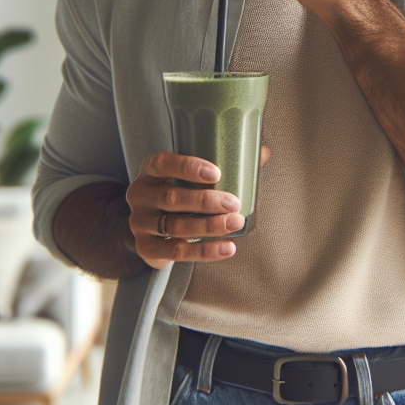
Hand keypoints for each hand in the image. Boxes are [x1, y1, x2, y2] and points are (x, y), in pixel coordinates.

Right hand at [125, 147, 270, 269]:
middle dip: (206, 201)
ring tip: (236, 223)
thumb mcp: (190, 177)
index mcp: (150, 172)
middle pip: (171, 198)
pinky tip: (227, 248)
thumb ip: (225, 163)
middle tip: (235, 203)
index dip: (188, 167)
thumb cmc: (179, 193)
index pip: (162, 163)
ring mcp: (140, 223)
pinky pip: (177, 252)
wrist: (148, 228)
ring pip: (176, 226)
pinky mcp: (146, 248)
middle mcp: (140, 195)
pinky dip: (204, 251)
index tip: (217, 173)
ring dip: (209, 226)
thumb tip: (264, 152)